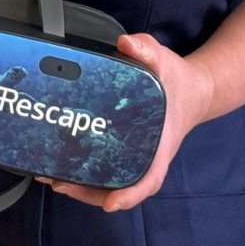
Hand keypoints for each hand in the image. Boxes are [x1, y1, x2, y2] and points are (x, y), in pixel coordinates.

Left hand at [43, 33, 212, 212]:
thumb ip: (147, 50)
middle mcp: (148, 160)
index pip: (149, 179)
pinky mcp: (127, 153)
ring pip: (109, 185)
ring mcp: (137, 160)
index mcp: (161, 146)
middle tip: (57, 183)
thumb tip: (126, 42)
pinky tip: (61, 165)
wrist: (194, 90)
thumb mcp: (165, 61)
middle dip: (88, 193)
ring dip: (81, 188)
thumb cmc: (179, 81)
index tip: (110, 202)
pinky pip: (106, 172)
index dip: (129, 194)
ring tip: (50, 177)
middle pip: (121, 190)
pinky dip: (85, 175)